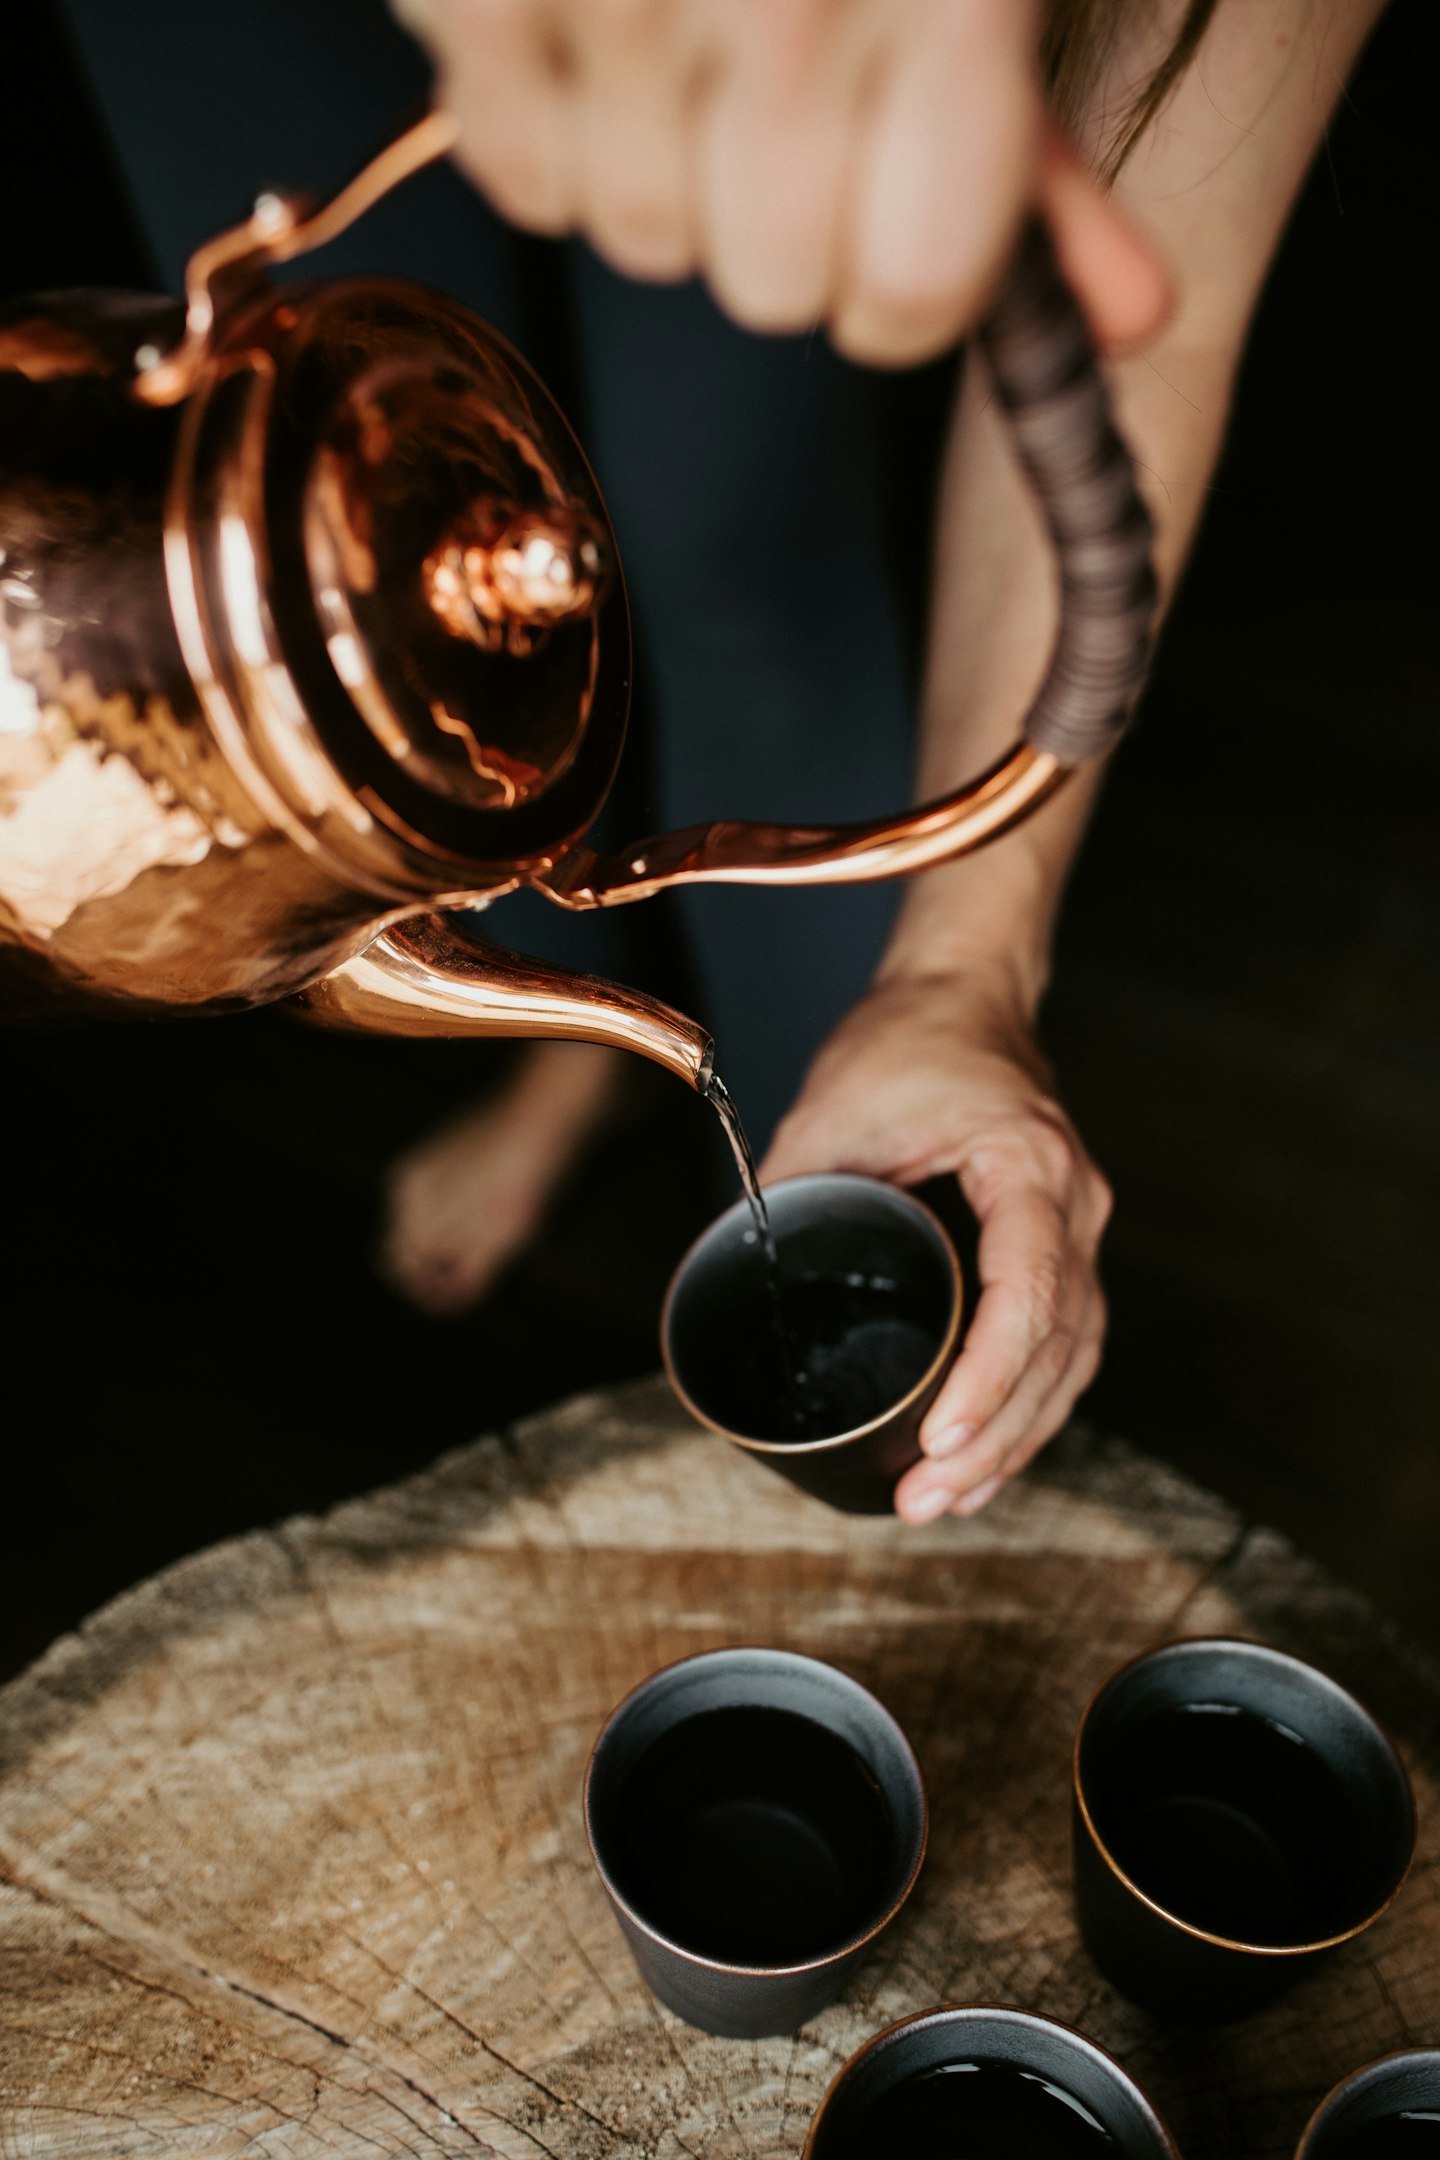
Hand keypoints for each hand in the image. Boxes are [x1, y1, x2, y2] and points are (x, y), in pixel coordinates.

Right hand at [395, 0, 1167, 363]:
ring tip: (680, 27)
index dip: (901, 292)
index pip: (915, 290)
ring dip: (663, 168)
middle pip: (773, 286)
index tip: (889, 240)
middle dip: (780, 223)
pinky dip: (552, 127)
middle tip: (777, 98)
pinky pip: (526, 181)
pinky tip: (590, 21)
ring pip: (643, 239)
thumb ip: (1050, 150)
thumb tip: (1137, 321)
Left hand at [762, 969, 1110, 1519]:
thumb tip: (725, 1275)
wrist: (962, 993)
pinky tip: (985, 1457)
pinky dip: (1028, 1405)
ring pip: (1072, 1357)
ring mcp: (1078, 1226)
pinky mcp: (1061, 1245)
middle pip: (1060, 1345)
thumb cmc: (904, 1040)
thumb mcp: (832, 1106)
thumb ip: (788, 1188)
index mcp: (1028, 1163)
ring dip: (1017, 1437)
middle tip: (926, 1498)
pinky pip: (1064, 1342)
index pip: (1032, 1287)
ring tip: (946, 1499)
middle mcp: (1074, 1201)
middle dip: (997, 1435)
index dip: (992, 1374)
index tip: (943, 1436)